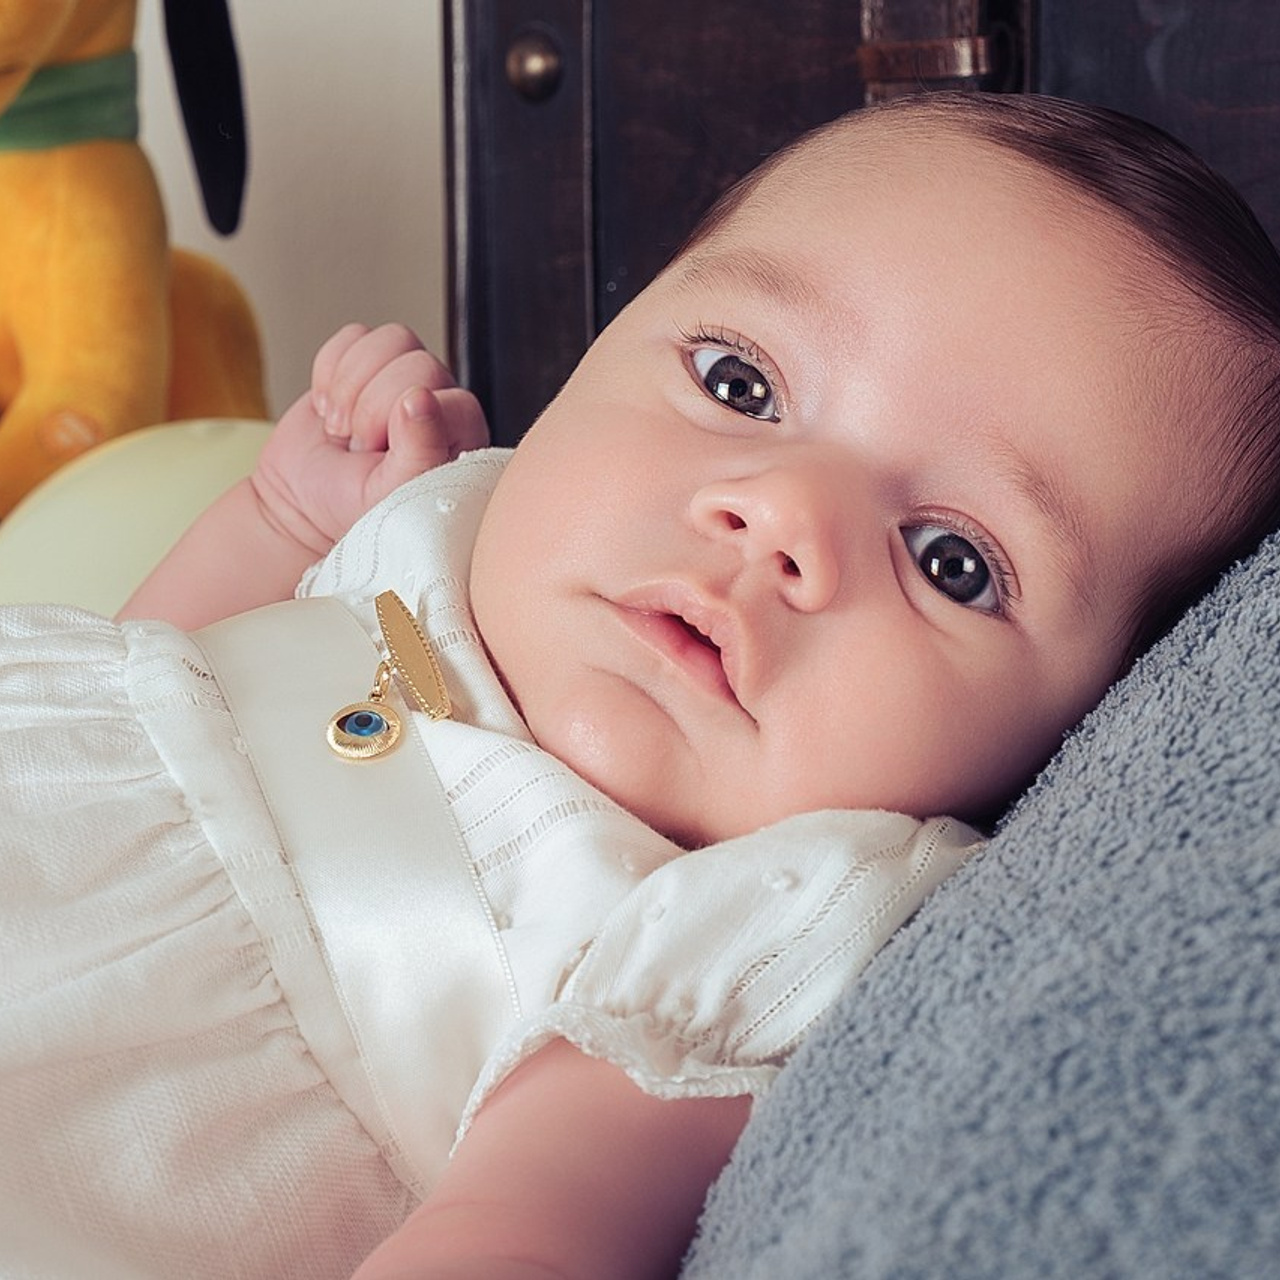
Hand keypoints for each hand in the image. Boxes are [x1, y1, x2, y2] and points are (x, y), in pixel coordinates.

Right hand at [251, 323, 488, 556]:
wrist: (302, 503)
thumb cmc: (354, 508)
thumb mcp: (388, 495)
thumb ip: (418, 454)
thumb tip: (421, 397)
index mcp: (461, 440)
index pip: (457, 400)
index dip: (410, 421)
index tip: (381, 454)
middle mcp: (440, 403)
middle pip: (420, 363)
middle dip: (372, 405)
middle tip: (358, 445)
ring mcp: (403, 378)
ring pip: (390, 340)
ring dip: (350, 387)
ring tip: (343, 428)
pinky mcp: (366, 362)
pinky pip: (352, 337)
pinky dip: (328, 373)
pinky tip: (330, 408)